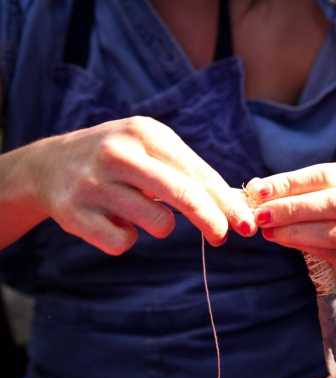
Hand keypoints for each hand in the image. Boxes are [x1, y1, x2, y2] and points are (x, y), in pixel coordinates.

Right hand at [23, 116, 255, 253]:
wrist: (48, 165)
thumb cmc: (119, 159)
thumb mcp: (151, 149)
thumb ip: (189, 173)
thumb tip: (234, 206)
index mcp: (145, 133)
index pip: (197, 173)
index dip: (226, 202)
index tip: (245, 224)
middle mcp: (118, 153)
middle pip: (182, 195)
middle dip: (211, 221)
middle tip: (222, 237)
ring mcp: (93, 183)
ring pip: (157, 223)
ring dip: (160, 226)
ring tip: (140, 211)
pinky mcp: (73, 213)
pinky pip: (122, 242)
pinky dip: (126, 238)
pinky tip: (113, 220)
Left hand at [244, 161, 335, 286]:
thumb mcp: (325, 193)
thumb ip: (297, 189)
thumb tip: (257, 187)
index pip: (327, 175)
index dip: (292, 182)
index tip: (259, 189)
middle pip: (334, 201)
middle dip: (292, 207)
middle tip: (262, 213)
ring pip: (333, 231)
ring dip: (294, 230)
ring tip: (268, 229)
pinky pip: (330, 252)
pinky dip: (301, 244)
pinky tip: (282, 240)